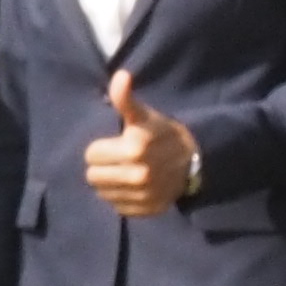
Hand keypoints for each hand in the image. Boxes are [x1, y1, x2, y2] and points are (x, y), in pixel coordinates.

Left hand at [82, 67, 194, 215]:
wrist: (193, 160)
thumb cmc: (161, 134)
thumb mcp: (144, 115)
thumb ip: (126, 99)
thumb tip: (121, 75)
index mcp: (133, 148)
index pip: (91, 155)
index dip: (101, 148)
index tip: (116, 144)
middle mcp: (137, 175)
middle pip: (93, 176)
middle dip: (102, 166)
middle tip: (118, 159)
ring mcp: (142, 195)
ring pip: (102, 193)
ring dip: (110, 183)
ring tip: (125, 172)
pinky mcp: (146, 209)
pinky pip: (117, 207)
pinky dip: (122, 197)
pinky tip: (134, 187)